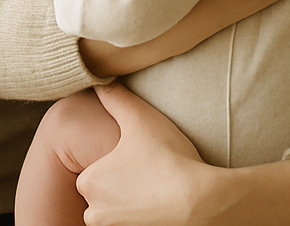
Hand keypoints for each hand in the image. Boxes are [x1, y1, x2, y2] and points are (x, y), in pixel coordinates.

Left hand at [77, 85, 289, 225]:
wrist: (201, 203)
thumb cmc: (169, 158)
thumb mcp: (141, 118)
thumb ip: (115, 98)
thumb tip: (97, 79)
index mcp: (89, 181)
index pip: (93, 170)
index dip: (116, 162)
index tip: (138, 158)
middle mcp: (94, 212)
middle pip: (102, 194)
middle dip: (121, 186)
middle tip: (148, 173)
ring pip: (115, 213)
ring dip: (130, 205)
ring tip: (156, 190)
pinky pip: (131, 225)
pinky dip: (142, 218)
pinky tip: (160, 208)